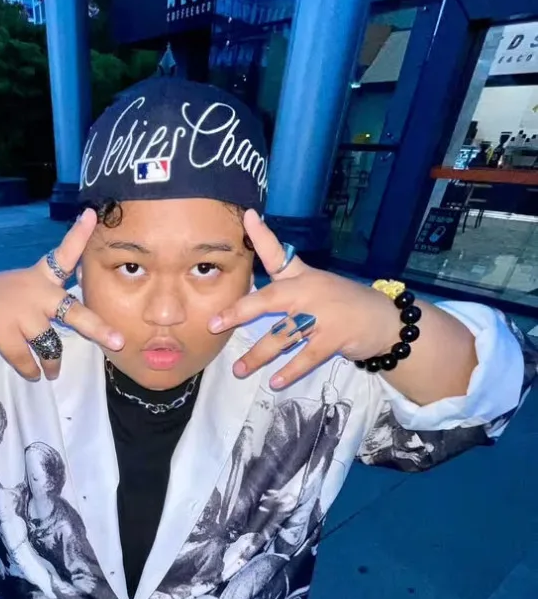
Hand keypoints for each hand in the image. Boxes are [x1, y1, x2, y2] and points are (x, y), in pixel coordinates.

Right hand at [0, 208, 123, 379]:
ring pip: (50, 346)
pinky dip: (31, 370)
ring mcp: (19, 314)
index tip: (93, 214)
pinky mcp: (4, 335)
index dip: (79, 236)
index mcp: (38, 278)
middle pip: (72, 311)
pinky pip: (28, 361)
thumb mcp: (21, 288)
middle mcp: (33, 293)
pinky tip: (32, 372)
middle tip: (118, 341)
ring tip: (52, 372)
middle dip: (97, 328)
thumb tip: (83, 312)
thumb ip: (48, 295)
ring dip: (52, 364)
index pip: (62, 254)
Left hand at [208, 211, 399, 388]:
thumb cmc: (342, 304)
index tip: (248, 216)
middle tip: (215, 324)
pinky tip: (275, 382)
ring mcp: (322, 315)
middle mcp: (308, 292)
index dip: (262, 236)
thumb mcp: (316, 285)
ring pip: (281, 336)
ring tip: (238, 370)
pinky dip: (289, 371)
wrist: (384, 320)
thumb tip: (252, 293)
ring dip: (258, 355)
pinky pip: (305, 357)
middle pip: (269, 299)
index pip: (278, 254)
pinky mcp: (333, 338)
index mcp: (302, 277)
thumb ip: (287, 284)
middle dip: (240, 312)